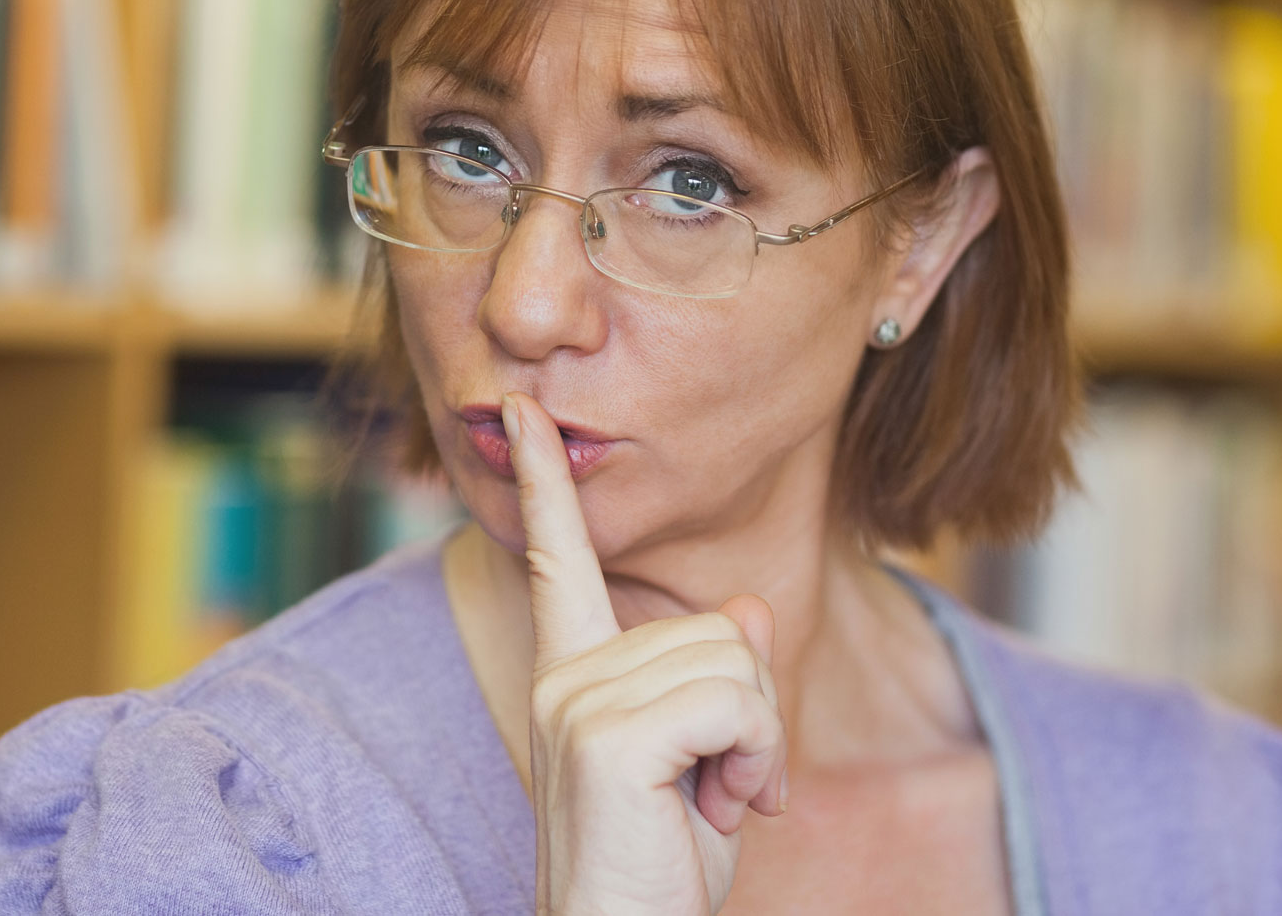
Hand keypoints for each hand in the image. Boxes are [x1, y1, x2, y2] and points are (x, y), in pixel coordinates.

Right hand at [505, 391, 788, 915]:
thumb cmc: (661, 868)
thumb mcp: (711, 762)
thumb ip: (726, 679)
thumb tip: (751, 608)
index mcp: (574, 675)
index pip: (558, 561)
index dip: (543, 484)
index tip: (525, 414)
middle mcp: (566, 677)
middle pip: (721, 628)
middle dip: (752, 715)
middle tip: (716, 789)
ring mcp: (580, 702)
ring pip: (736, 662)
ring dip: (757, 743)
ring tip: (711, 802)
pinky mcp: (609, 735)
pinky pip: (736, 701)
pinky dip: (755, 759)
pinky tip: (720, 808)